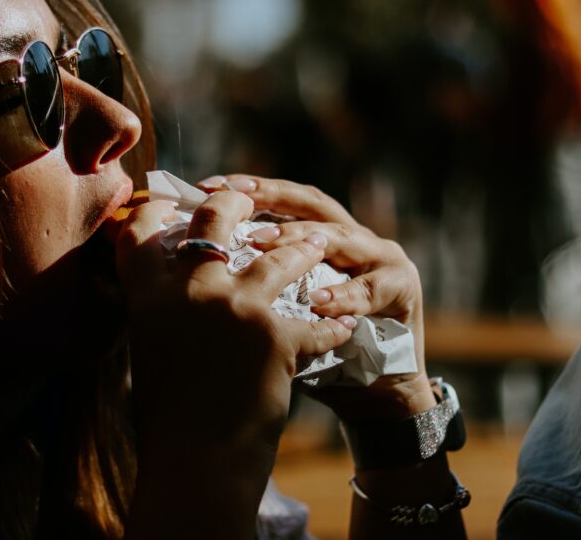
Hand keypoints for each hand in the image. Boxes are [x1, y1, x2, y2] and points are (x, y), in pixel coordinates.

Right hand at [115, 190, 355, 460]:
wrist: (198, 461)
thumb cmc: (170, 411)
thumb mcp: (154, 345)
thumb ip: (166, 303)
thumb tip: (182, 270)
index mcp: (149, 294)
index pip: (146, 231)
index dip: (161, 210)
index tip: (181, 201)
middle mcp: (190, 289)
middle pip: (216, 219)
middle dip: (238, 203)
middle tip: (253, 200)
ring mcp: (235, 307)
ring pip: (280, 255)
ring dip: (304, 248)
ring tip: (319, 244)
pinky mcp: (275, 334)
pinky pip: (314, 318)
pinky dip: (330, 323)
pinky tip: (341, 326)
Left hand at [199, 174, 435, 420]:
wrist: (369, 395)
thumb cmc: (309, 351)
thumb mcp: (270, 311)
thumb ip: (243, 281)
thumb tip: (177, 264)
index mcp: (317, 235)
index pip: (278, 199)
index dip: (242, 189)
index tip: (203, 185)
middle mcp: (351, 236)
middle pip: (308, 202)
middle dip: (269, 196)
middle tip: (232, 196)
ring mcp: (381, 258)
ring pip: (340, 236)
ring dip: (298, 240)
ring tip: (260, 244)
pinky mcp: (402, 289)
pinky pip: (370, 289)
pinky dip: (343, 295)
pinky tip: (318, 303)